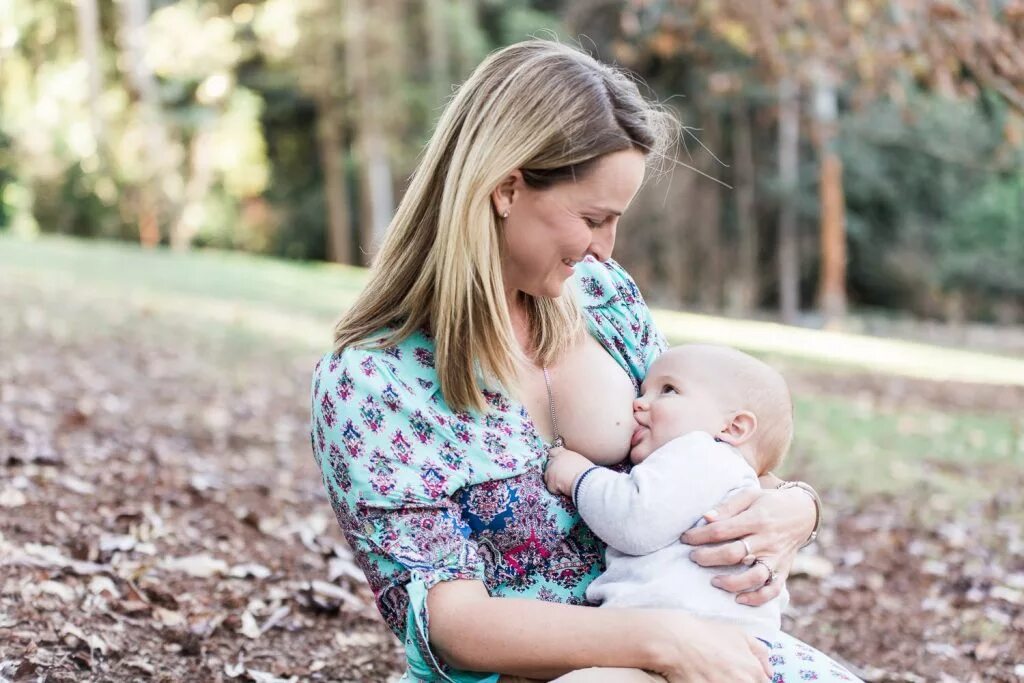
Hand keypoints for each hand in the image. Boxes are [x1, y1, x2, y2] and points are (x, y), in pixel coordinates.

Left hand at [543, 447, 593, 496]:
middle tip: (561, 480)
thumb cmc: (589, 473)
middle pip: (548, 465)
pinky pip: (551, 488)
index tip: (555, 466)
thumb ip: (572, 463)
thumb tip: (570, 470)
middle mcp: (557, 459)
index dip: (553, 459)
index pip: (554, 452)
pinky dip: (557, 491)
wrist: (587, 480)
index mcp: (566, 454)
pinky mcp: (551, 479)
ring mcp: (552, 469)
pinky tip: (565, 490)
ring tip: (565, 486)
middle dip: (552, 473)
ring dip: (554, 483)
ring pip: (547, 478)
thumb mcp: (581, 463)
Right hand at [647, 611, 771, 681]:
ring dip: (726, 682)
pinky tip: (707, 679)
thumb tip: (770, 672)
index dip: (754, 680)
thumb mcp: (739, 634)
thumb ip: (760, 653)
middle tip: (725, 674)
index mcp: (753, 672)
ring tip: (716, 676)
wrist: (675, 640)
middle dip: (740, 682)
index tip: (743, 676)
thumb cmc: (706, 635)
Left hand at [680, 486, 814, 605]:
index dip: (700, 535)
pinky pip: (773, 590)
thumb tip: (706, 518)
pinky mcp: (783, 570)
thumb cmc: (769, 502)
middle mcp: (767, 540)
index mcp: (756, 519)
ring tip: (713, 581)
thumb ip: (728, 506)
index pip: (722, 530)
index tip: (685, 538)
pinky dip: (757, 598)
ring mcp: (776, 558)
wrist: (804, 513)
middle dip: (709, 558)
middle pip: (734, 554)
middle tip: (693, 557)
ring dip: (732, 582)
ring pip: (754, 577)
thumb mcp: (750, 495)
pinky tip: (739, 599)